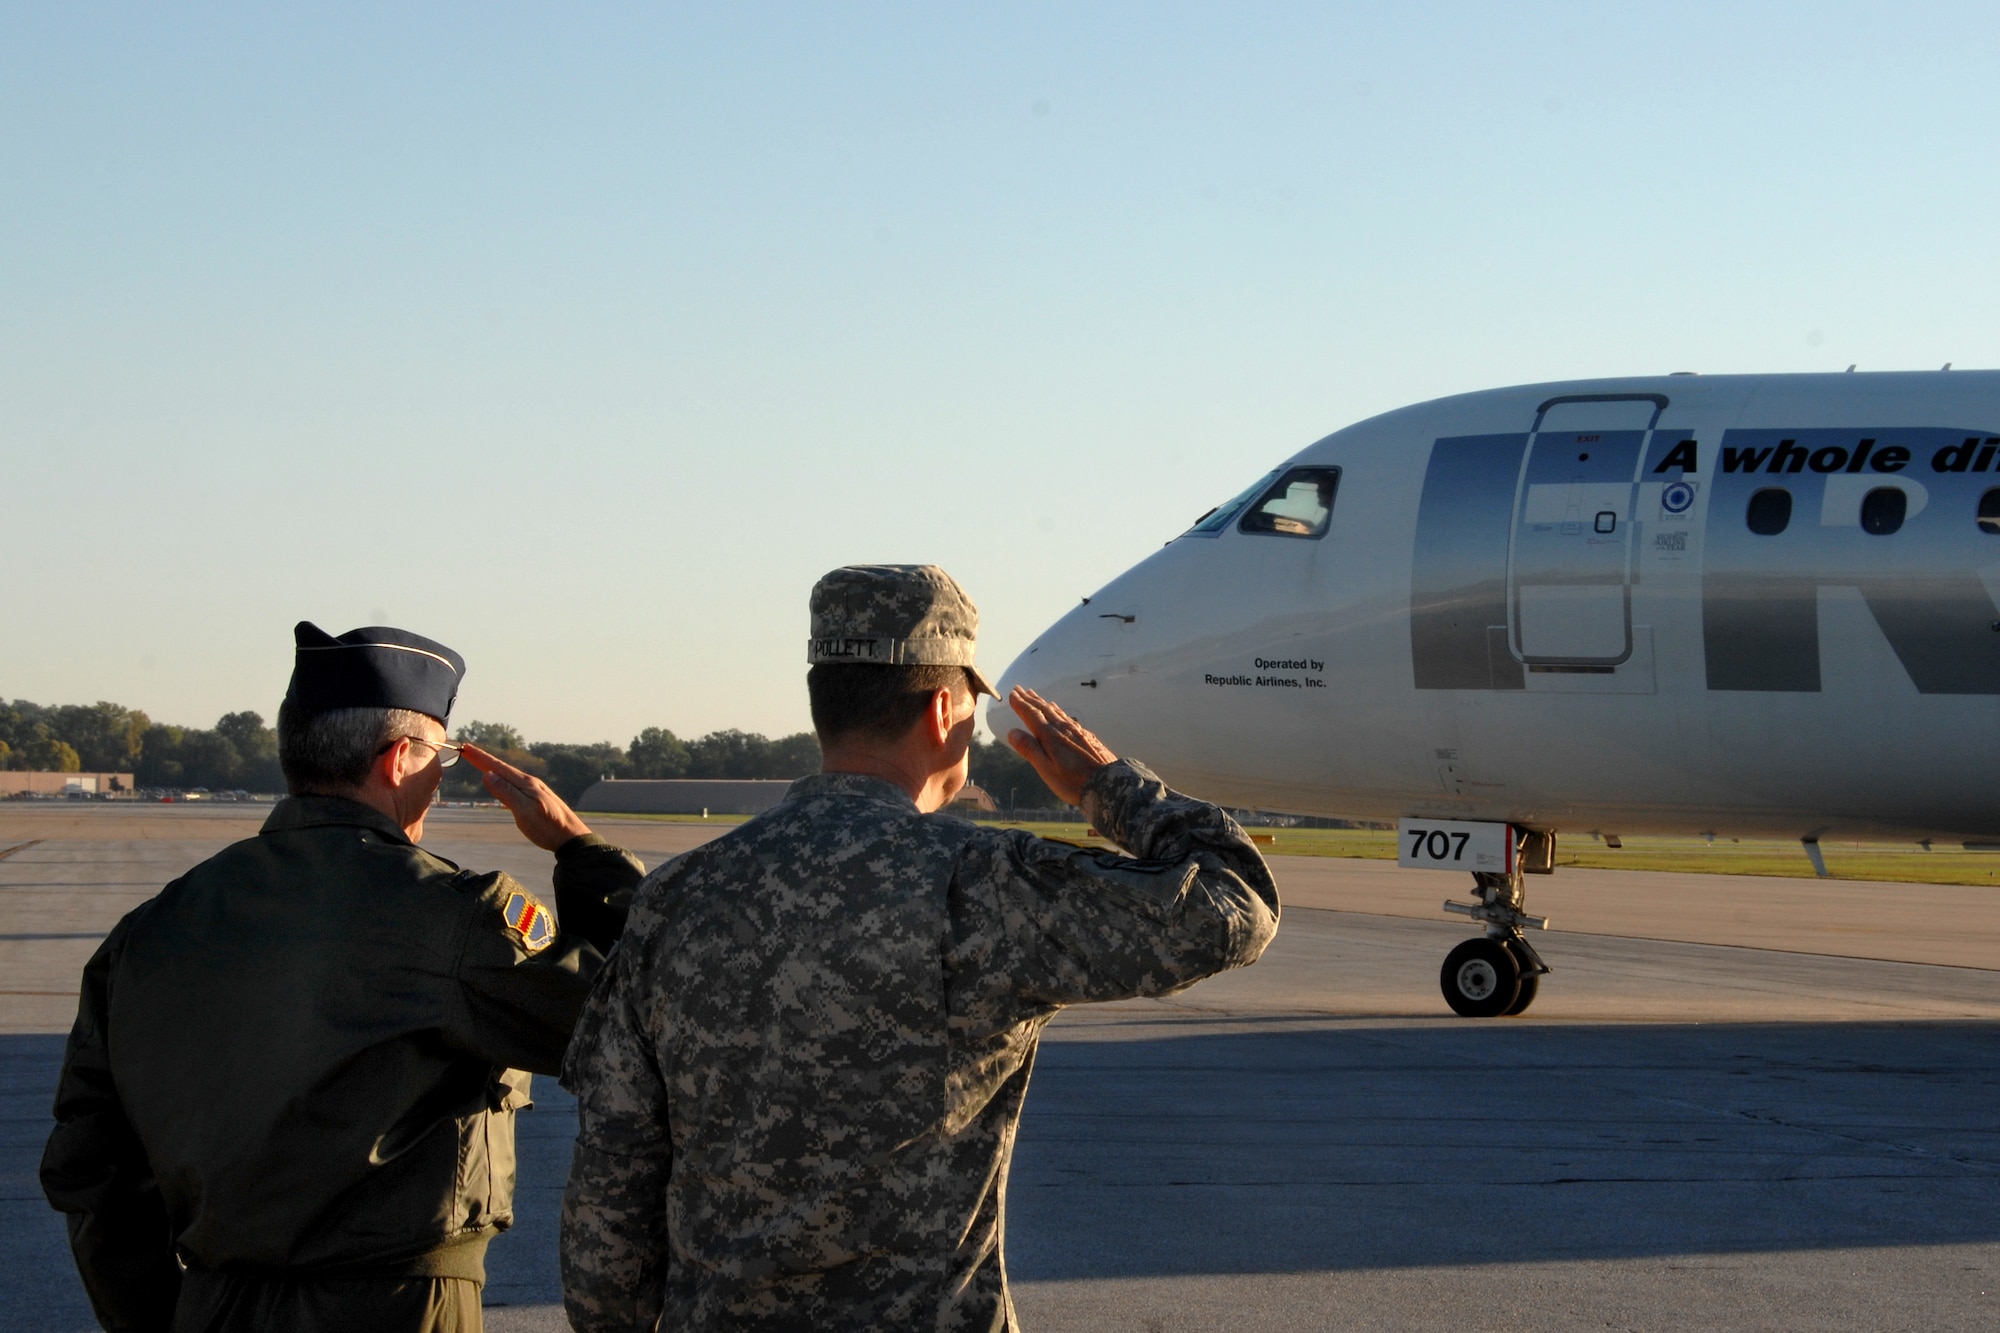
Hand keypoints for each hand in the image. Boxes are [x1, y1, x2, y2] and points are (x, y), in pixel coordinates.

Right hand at [460, 743, 592, 851]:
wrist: (572, 838)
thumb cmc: (548, 827)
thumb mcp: (524, 811)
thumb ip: (506, 793)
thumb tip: (487, 774)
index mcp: (526, 784)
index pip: (498, 767)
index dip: (480, 758)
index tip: (466, 747)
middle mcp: (530, 783)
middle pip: (502, 768)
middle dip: (484, 760)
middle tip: (468, 750)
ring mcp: (535, 791)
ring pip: (508, 776)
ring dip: (493, 768)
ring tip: (481, 763)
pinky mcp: (537, 799)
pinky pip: (514, 784)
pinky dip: (503, 779)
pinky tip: (502, 782)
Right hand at [1002, 686, 1117, 807]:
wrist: (1109, 784)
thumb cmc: (1074, 782)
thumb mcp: (1046, 769)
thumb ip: (1030, 749)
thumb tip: (1012, 732)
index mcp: (1050, 736)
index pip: (1031, 715)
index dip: (1021, 704)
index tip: (1013, 693)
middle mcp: (1063, 728)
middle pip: (1043, 709)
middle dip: (1030, 699)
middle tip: (1020, 689)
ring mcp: (1076, 731)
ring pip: (1056, 711)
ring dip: (1043, 703)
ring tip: (1035, 696)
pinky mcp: (1086, 736)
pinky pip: (1067, 717)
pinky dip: (1058, 711)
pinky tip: (1058, 711)